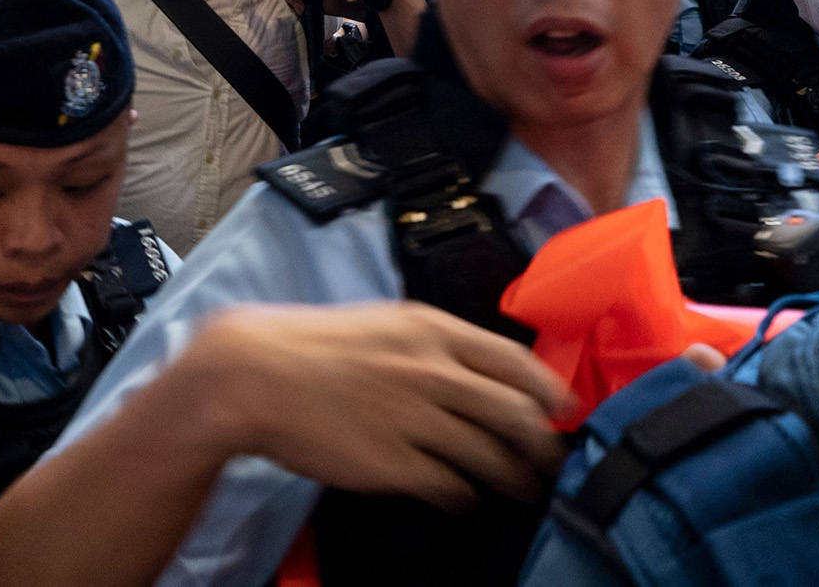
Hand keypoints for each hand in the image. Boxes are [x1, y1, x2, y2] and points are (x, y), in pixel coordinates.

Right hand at [190, 303, 568, 508]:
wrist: (253, 375)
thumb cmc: (312, 345)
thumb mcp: (383, 323)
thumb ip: (432, 343)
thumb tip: (474, 369)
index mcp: (432, 331)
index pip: (515, 362)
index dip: (549, 390)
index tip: (565, 408)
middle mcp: (432, 373)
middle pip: (514, 414)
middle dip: (543, 442)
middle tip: (553, 458)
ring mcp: (414, 420)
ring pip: (489, 455)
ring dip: (513, 476)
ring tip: (522, 487)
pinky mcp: (393, 463)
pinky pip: (449, 485)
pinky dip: (464, 493)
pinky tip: (465, 495)